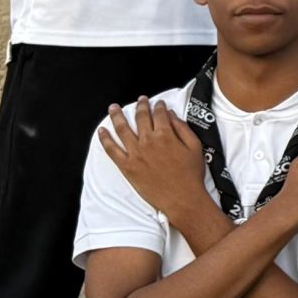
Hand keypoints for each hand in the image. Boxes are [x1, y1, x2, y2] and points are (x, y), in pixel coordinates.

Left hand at [96, 99, 215, 228]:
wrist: (182, 198)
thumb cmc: (191, 174)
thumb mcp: (195, 147)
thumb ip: (182, 128)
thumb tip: (171, 115)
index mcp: (166, 135)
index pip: (159, 114)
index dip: (158, 106)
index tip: (158, 103)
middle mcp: (148, 141)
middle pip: (141, 118)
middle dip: (140, 106)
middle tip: (139, 100)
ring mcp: (135, 154)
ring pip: (122, 129)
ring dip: (117, 116)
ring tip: (113, 108)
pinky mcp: (126, 166)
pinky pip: (112, 150)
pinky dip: (105, 139)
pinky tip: (102, 131)